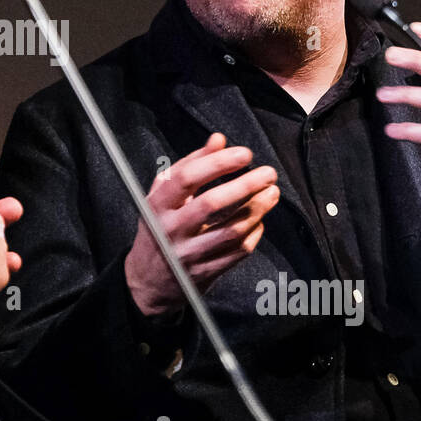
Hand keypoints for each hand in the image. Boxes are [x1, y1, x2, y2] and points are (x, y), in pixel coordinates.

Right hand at [124, 133, 278, 318]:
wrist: (149, 280)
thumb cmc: (159, 227)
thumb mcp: (164, 194)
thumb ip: (190, 164)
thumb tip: (218, 140)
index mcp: (157, 205)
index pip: (187, 178)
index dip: (218, 163)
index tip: (244, 155)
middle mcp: (170, 229)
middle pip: (212, 204)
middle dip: (245, 185)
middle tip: (268, 174)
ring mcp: (188, 253)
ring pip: (230, 230)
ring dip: (257, 209)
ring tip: (272, 193)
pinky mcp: (205, 272)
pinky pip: (237, 251)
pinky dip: (254, 233)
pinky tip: (259, 220)